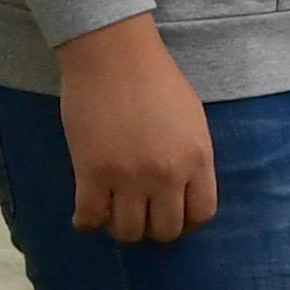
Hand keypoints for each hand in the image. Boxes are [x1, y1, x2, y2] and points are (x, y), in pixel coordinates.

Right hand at [51, 13, 218, 242]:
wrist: (115, 57)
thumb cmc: (156, 79)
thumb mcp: (192, 120)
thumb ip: (191, 156)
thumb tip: (183, 188)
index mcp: (198, 158)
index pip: (202, 214)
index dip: (187, 221)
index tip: (174, 214)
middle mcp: (167, 174)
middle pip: (165, 230)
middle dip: (154, 227)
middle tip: (142, 214)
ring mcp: (129, 177)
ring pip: (128, 232)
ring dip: (121, 226)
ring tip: (115, 211)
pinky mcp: (91, 174)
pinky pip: (89, 219)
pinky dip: (87, 222)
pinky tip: (88, 211)